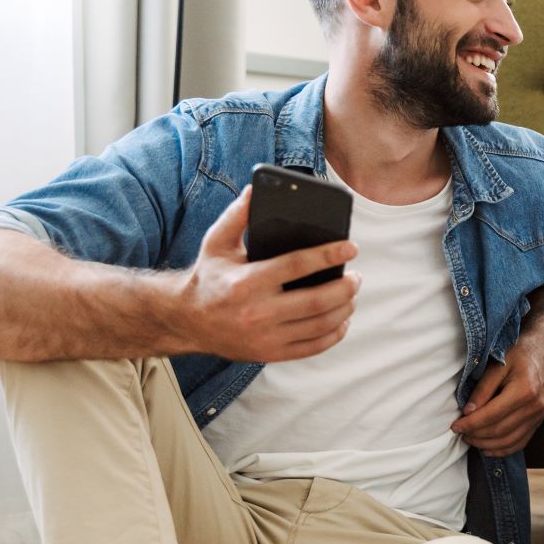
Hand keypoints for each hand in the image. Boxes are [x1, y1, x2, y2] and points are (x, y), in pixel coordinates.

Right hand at [170, 186, 360, 361]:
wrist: (187, 320)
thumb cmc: (209, 276)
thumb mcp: (217, 243)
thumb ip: (237, 215)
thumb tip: (256, 189)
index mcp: (247, 282)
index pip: (297, 266)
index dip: (329, 255)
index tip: (351, 247)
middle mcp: (257, 312)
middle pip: (316, 301)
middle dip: (345, 287)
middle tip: (357, 276)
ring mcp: (265, 337)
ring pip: (319, 326)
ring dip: (344, 309)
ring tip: (351, 294)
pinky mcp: (270, 354)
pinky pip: (312, 347)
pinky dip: (334, 334)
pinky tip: (342, 319)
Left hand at [452, 343, 543, 456]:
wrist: (543, 353)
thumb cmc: (518, 355)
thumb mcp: (497, 365)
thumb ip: (482, 389)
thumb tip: (468, 412)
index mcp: (524, 391)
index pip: (491, 415)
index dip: (470, 424)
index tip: (455, 426)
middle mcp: (534, 407)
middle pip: (499, 431)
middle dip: (476, 435)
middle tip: (460, 432)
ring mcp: (538, 417)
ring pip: (508, 441)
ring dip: (486, 444)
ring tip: (470, 439)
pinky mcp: (538, 422)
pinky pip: (519, 443)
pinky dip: (501, 450)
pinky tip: (487, 448)